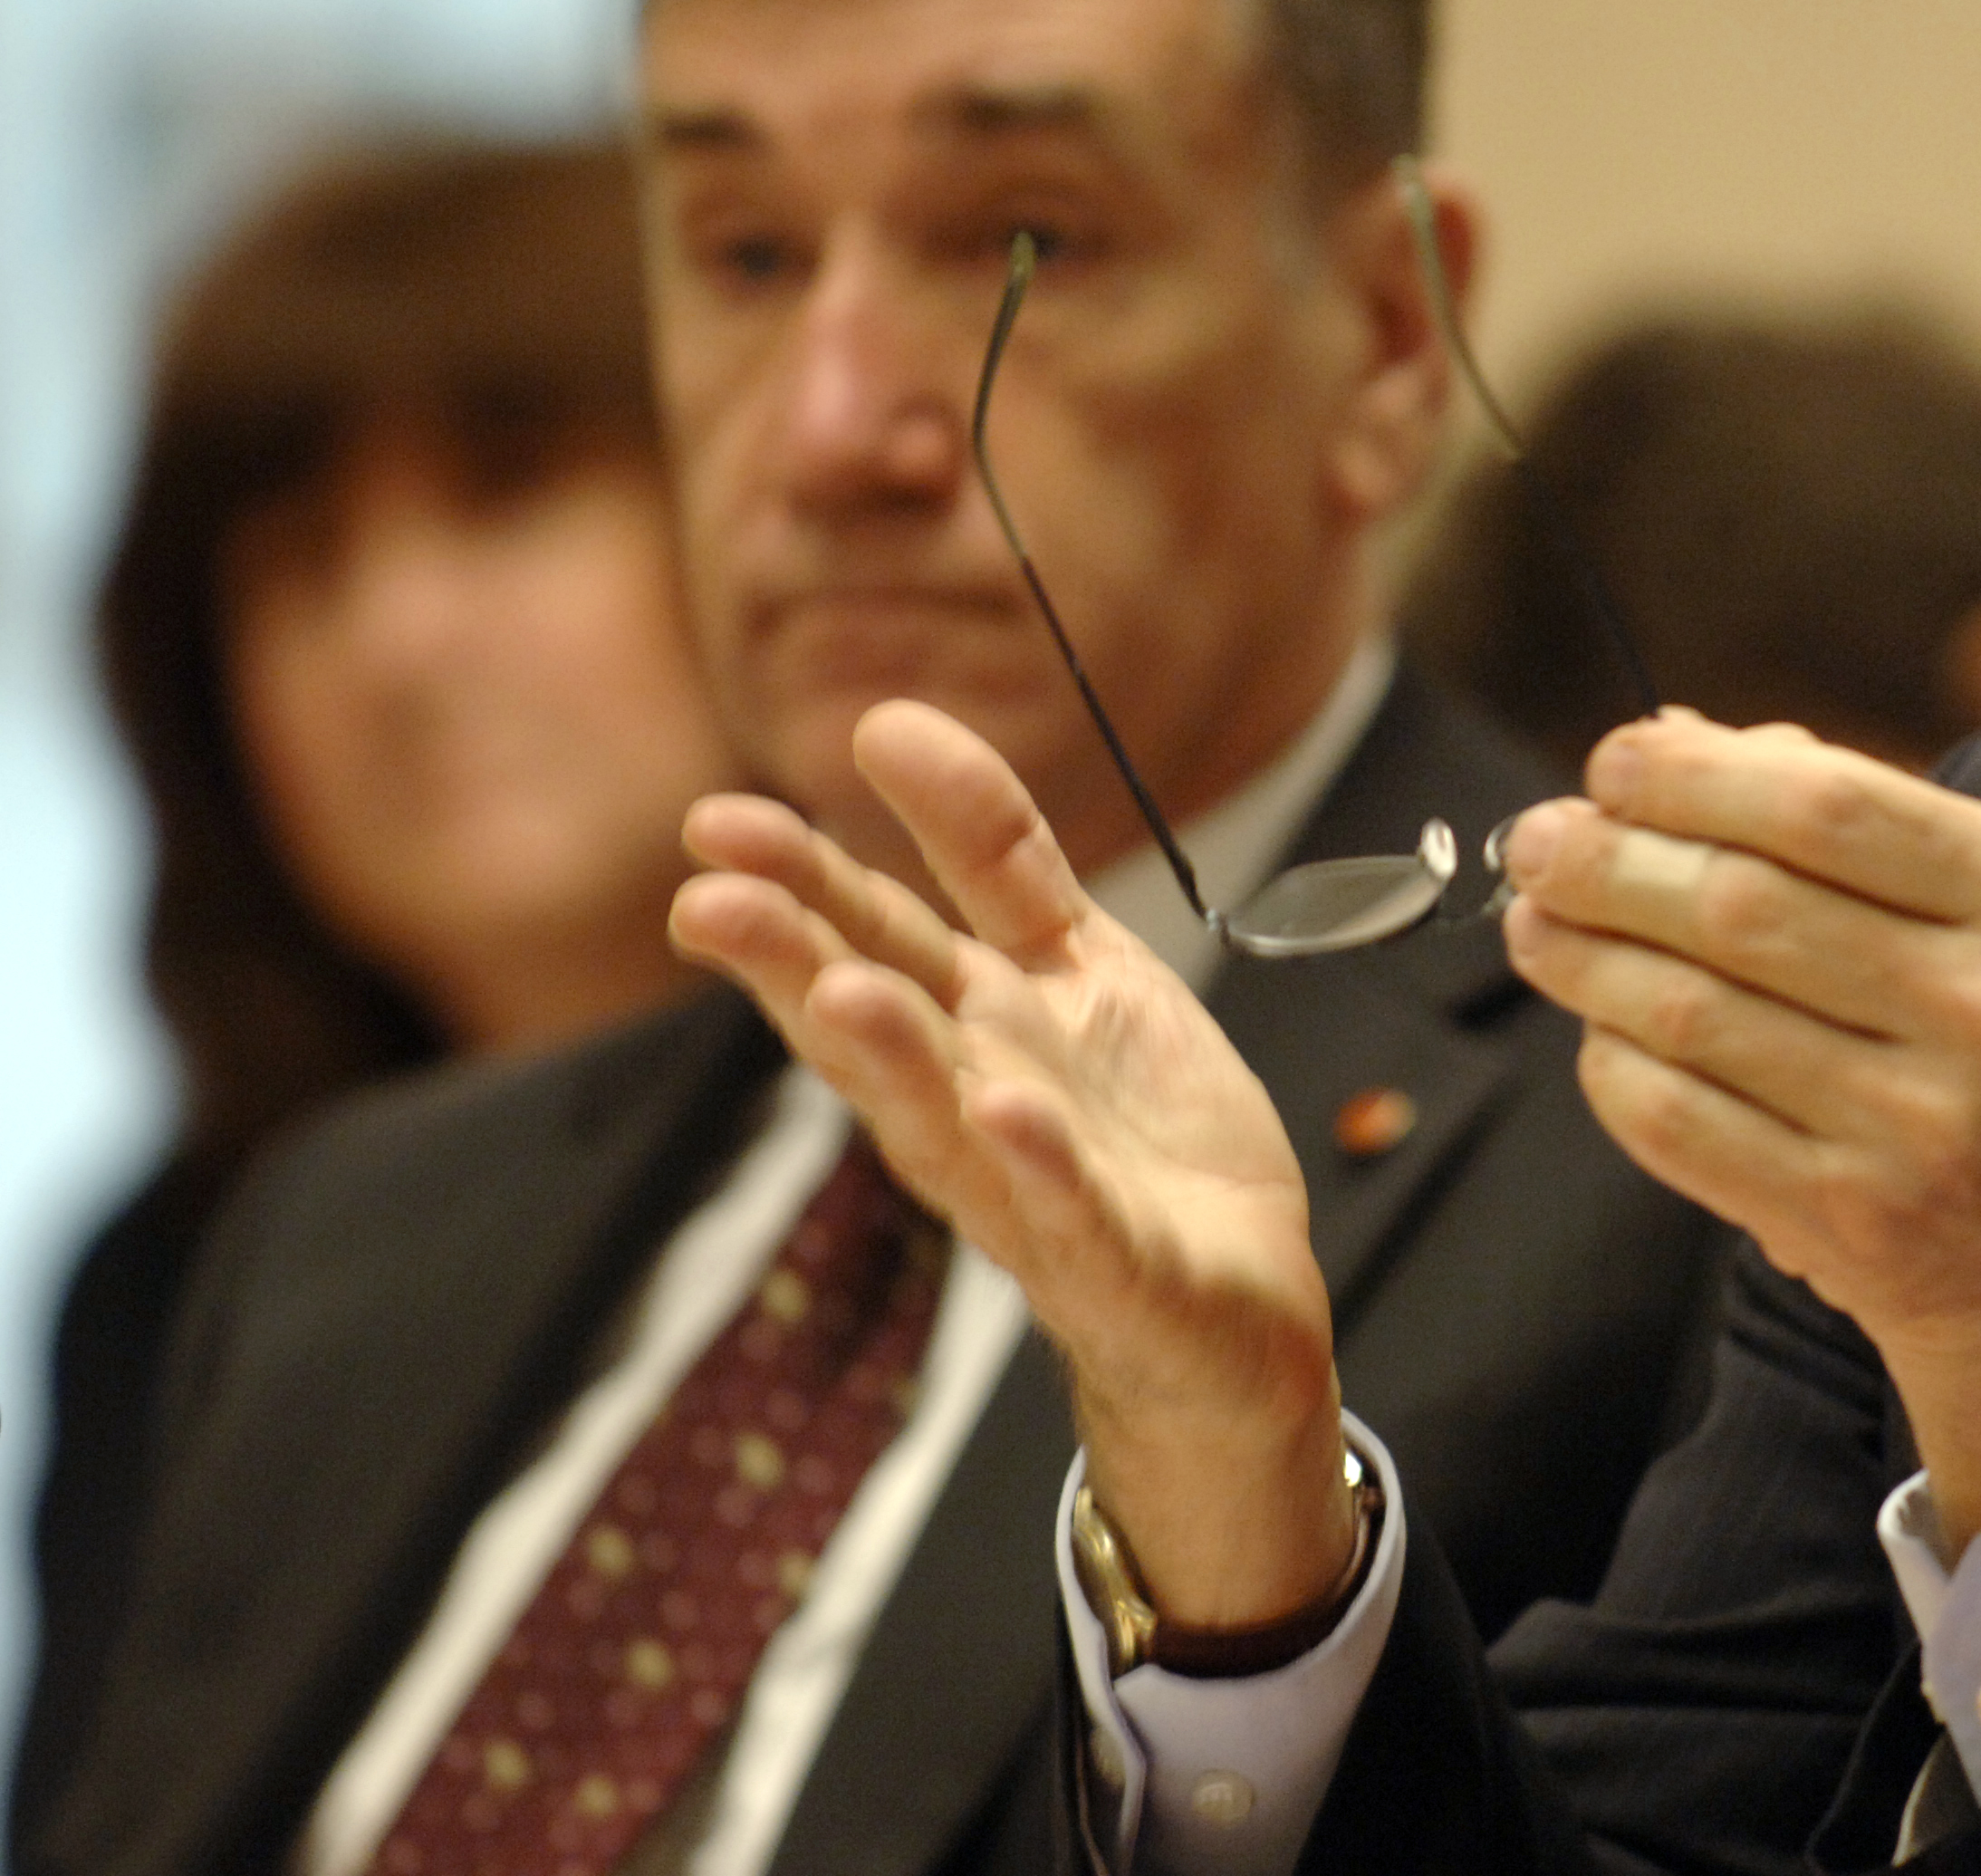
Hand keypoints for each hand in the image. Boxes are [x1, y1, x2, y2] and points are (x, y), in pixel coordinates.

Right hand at [668, 697, 1357, 1628]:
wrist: (1235, 1299)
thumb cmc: (1132, 1128)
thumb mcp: (1073, 958)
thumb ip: (990, 853)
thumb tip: (881, 720)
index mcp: (967, 1028)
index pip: (873, 941)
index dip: (803, 881)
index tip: (713, 822)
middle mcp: (977, 1108)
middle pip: (877, 1028)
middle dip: (795, 967)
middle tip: (706, 902)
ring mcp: (1040, 1195)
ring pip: (949, 1126)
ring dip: (896, 1061)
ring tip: (841, 991)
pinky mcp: (1122, 1269)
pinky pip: (1078, 1218)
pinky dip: (1044, 1169)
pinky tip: (1008, 1114)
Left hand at [1504, 711, 1980, 1550]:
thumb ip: (1860, 824)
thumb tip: (1682, 740)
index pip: (1827, 805)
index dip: (1693, 777)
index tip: (1613, 764)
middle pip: (1742, 904)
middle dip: (1610, 862)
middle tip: (1539, 844)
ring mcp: (1922, 1125)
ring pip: (1693, 1012)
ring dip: (1587, 960)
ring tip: (1540, 926)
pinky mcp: (1851, 1220)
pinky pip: (1680, 1122)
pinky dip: (1614, 1068)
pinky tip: (1597, 1034)